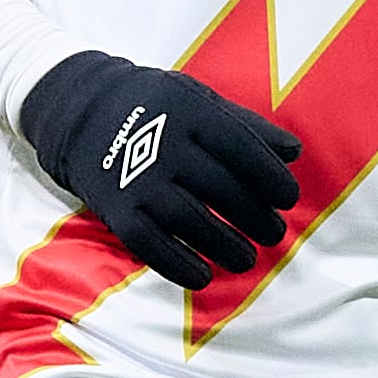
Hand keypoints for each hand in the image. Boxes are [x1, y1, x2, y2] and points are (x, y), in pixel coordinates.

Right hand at [17, 50, 304, 288]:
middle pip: (221, 188)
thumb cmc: (156, 107)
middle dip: (255, 216)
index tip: (288, 199)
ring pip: (190, 221)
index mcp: (189, 112)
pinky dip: (179, 266)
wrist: (82, 113)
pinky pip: (151, 246)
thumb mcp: (199, 101)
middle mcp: (163, 145)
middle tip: (274, 233)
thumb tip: (294, 153)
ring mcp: (138, 179)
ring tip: (247, 258)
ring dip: (225, 246)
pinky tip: (203, 276)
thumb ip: (247, 126)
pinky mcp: (117, 210)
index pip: (241, 148)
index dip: (270, 177)